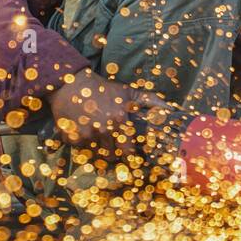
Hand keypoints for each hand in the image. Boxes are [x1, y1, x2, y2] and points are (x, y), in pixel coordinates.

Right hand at [48, 67, 174, 146]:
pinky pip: (79, 148)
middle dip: (111, 153)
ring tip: (95, 135)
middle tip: (110, 145)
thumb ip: (150, 101)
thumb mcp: (128, 92)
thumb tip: (170, 109)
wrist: (71, 84)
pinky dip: (79, 142)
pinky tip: (81, 129)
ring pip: (95, 153)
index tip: (127, 153)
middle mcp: (104, 130)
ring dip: (96, 148)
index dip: (128, 154)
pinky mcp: (71, 137)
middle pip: (111, 156)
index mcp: (120, 121)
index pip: (128, 151)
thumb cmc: (103, 89)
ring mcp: (87, 135)